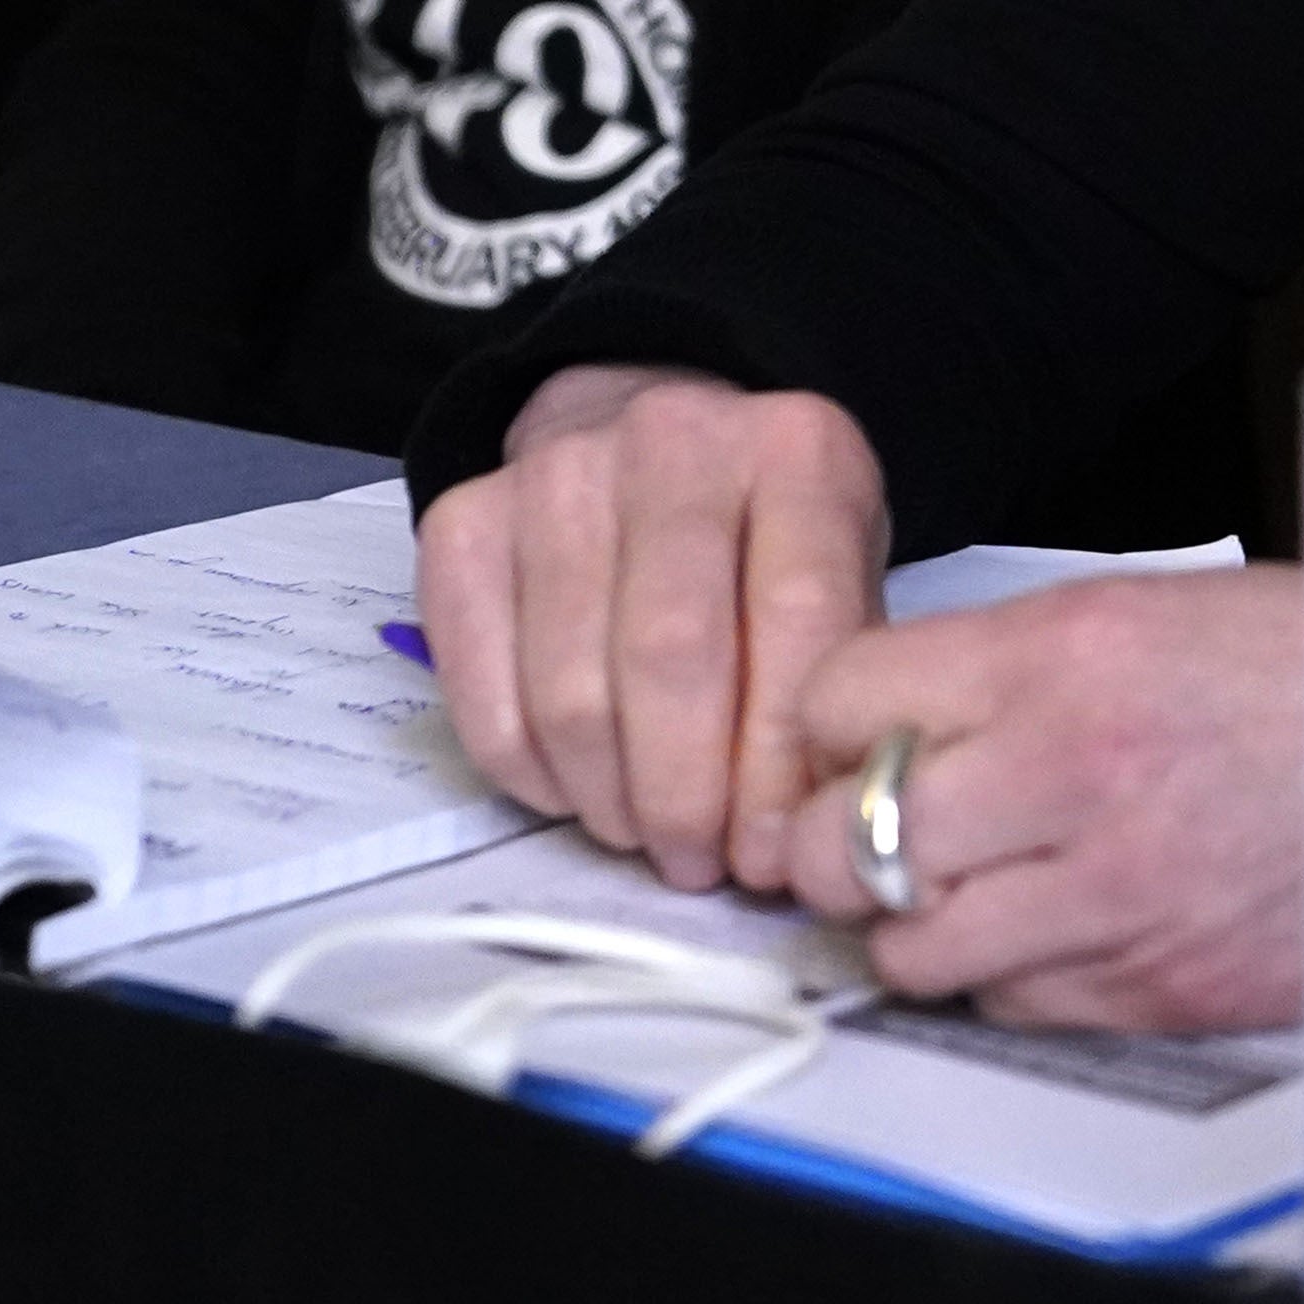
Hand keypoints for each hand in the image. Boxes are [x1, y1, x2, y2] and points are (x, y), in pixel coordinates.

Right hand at [415, 361, 887, 893]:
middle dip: (684, 796)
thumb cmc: (762, 532)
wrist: (648, 441)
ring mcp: (555, 476)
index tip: (769, 852)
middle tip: (696, 862)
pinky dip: (531, 776)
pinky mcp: (462, 524)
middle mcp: (672, 441)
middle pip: (669, 656)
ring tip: (644, 834)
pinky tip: (577, 791)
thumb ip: (830, 678)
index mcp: (795, 449)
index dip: (779, 757)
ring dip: (609, 798)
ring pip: (571, 689)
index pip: (796, 616)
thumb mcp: (841, 567)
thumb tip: (806, 829)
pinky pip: (485, 696)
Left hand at [776, 564, 1303, 1034]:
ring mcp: (1103, 898)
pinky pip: (1007, 1005)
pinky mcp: (1149, 990)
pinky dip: (1005, 978)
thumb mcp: (1171, 606)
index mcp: (1065, 656)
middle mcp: (1062, 778)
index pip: (841, 698)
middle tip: (865, 831)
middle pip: (839, 842)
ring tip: (959, 890)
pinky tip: (1052, 932)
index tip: (849, 735)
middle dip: (835, 841)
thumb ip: (1035, 661)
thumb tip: (925, 712)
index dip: (830, 722)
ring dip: (911, 923)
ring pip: (908, 946)